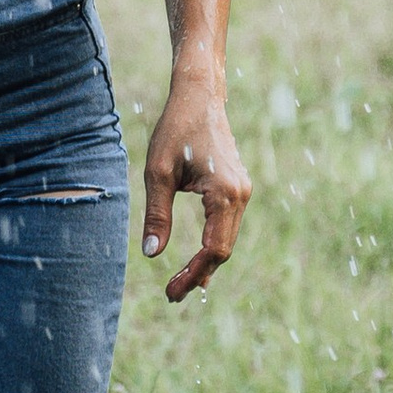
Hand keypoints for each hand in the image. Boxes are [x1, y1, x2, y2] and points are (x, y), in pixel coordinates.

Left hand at [141, 80, 249, 302]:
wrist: (199, 97)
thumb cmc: (176, 130)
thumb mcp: (157, 173)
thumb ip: (156, 215)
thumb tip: (151, 254)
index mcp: (224, 193)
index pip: (213, 249)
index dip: (192, 273)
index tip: (170, 291)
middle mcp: (240, 195)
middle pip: (223, 250)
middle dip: (198, 274)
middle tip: (170, 295)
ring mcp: (242, 191)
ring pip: (227, 240)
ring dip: (206, 263)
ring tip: (180, 285)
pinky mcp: (236, 188)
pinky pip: (227, 226)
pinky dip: (212, 246)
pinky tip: (198, 263)